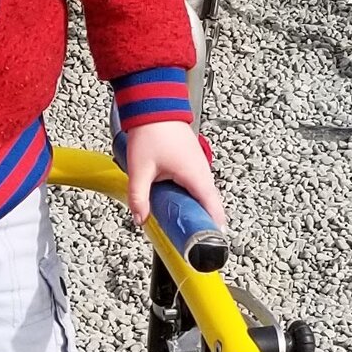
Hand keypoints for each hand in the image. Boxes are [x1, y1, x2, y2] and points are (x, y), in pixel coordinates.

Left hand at [122, 116, 225, 235]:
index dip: (212, 228)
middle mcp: (202, 172)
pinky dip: (192, 198)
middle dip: (202, 223)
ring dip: (197, 210)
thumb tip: (139, 218)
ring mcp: (199, 167)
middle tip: (192, 240)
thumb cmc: (151, 132)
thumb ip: (139, 197)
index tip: (209, 245)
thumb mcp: (140, 169)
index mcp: (195, 176)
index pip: (212, 208)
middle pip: (210, 205)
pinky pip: (198, 186)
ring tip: (185, 227)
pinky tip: (179, 204)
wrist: (155, 106)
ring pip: (204, 196)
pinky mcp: (193, 163)